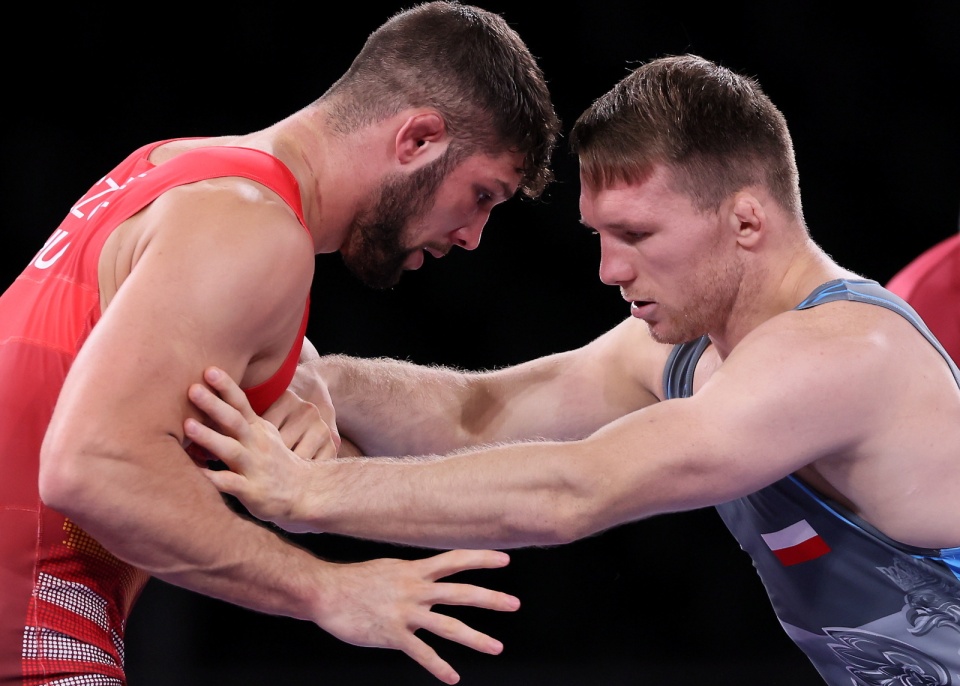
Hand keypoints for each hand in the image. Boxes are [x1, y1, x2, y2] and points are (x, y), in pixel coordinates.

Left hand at [185, 366, 330, 532]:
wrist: (305, 492)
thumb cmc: (276, 461)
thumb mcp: (263, 435)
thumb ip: (239, 420)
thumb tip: (207, 401)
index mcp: (258, 429)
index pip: (241, 403)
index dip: (226, 387)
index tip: (209, 369)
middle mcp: (256, 444)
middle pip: (235, 420)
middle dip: (213, 404)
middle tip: (192, 388)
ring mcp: (255, 467)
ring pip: (231, 450)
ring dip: (210, 437)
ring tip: (187, 425)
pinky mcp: (253, 491)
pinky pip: (231, 483)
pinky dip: (213, 478)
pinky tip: (195, 472)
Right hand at [317, 549, 519, 683]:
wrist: (325, 592)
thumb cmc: (356, 581)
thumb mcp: (390, 569)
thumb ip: (412, 575)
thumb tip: (430, 574)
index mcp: (415, 571)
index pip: (455, 560)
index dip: (480, 559)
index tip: (505, 559)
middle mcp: (415, 589)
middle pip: (460, 592)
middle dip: (490, 598)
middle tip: (515, 603)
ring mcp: (405, 612)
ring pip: (448, 625)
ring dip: (475, 637)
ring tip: (496, 647)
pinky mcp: (392, 634)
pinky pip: (422, 653)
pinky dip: (439, 666)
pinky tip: (453, 677)